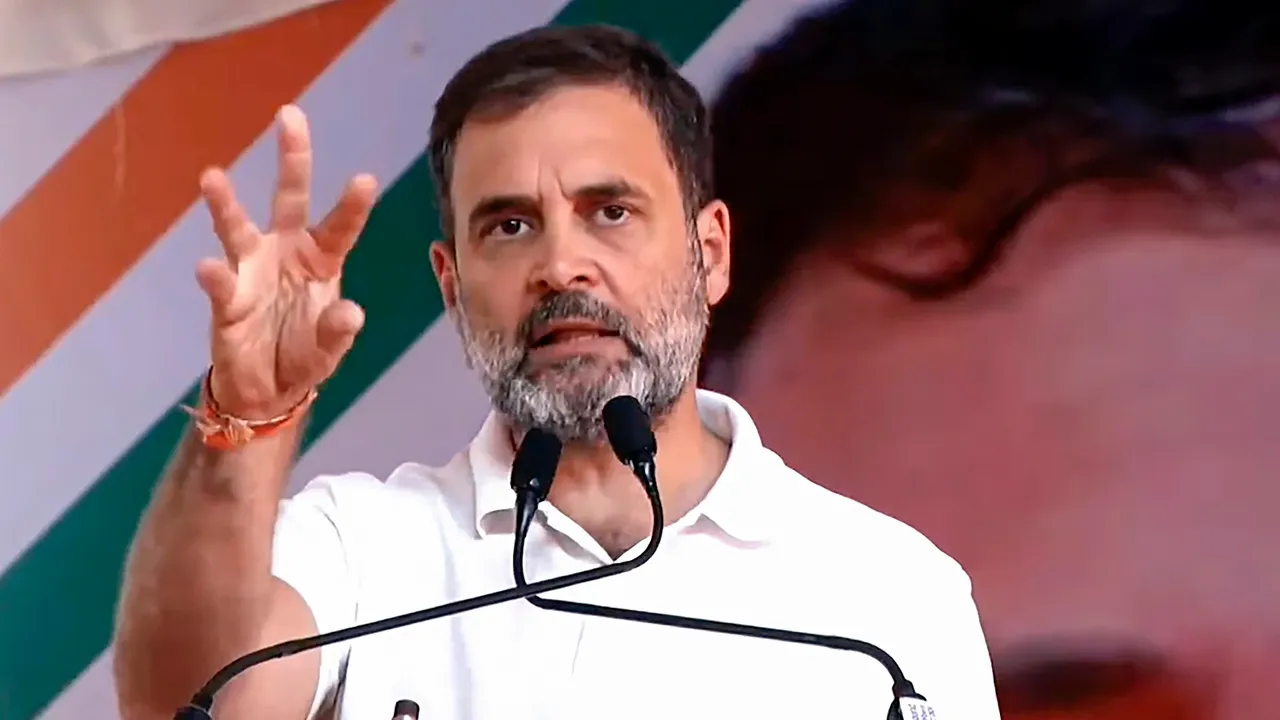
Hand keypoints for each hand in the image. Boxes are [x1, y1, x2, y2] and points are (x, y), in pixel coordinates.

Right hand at [195, 104, 377, 419]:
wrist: (266, 390)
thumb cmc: (303, 355)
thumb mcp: (330, 349)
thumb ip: (338, 331)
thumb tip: (351, 311)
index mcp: (321, 260)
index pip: (340, 228)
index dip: (352, 205)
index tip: (365, 179)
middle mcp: (285, 252)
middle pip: (290, 199)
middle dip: (292, 159)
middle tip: (290, 114)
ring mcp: (252, 270)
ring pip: (239, 228)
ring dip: (226, 205)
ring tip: (211, 177)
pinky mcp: (227, 299)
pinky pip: (221, 284)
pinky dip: (214, 277)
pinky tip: (207, 267)